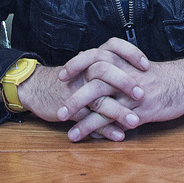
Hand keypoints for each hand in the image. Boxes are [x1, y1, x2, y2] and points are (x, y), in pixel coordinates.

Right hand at [15, 42, 147, 139]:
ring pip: (99, 100)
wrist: (38, 88)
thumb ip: (109, 66)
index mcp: (91, 59)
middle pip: (105, 71)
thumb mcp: (87, 66)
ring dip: (118, 112)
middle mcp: (84, 72)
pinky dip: (105, 129)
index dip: (130, 53)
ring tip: (135, 121)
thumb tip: (135, 70)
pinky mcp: (71, 109)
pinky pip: (90, 120)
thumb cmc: (69, 79)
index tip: (146, 65)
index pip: (113, 47)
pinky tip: (119, 135)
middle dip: (125, 83)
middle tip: (142, 95)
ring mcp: (77, 91)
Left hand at [66, 49, 183, 142]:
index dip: (76, 65)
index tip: (62, 76)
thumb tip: (90, 67)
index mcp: (123, 60)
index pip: (94, 57)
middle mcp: (126, 75)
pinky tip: (94, 140)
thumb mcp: (136, 64)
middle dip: (74, 99)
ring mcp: (134, 94)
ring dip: (85, 122)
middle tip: (60, 113)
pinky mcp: (143, 110)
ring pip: (105, 106)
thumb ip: (115, 65)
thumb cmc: (158, 75)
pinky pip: (120, 122)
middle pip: (95, 83)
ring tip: (71, 135)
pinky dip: (105, 131)